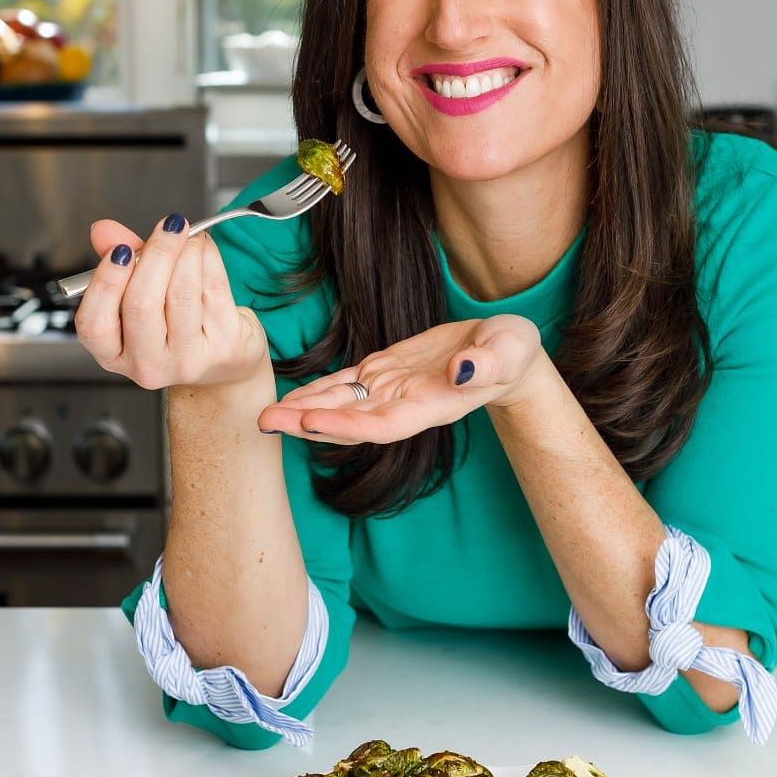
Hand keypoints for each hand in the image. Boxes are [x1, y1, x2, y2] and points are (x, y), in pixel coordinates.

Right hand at [73, 216, 268, 391]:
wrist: (226, 362)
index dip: (106, 283)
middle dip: (157, 255)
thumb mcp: (140, 296)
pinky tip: (203, 248)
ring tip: (188, 234)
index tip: (121, 250)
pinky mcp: (224, 347)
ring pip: (182, 293)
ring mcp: (188, 360)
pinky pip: (214, 289)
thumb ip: (119, 262)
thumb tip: (103, 230)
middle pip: (142, 303)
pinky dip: (209, 258)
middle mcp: (148, 365)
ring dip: (186, 252)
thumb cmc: (174, 327)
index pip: (95, 323)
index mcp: (114, 355)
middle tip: (168, 226)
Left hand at [258, 314, 542, 443]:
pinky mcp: (385, 371)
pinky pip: (346, 385)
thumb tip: (463, 370)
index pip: (383, 425)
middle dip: (307, 424)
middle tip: (265, 422)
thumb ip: (488, 363)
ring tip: (265, 414)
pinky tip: (290, 397)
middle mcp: (405, 405)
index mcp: (432, 405)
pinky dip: (317, 391)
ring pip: (341, 405)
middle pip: (350, 422)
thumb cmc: (511, 352)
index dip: (346, 427)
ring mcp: (392, 390)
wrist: (504, 353)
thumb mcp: (510, 350)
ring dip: (302, 411)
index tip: (311, 423)